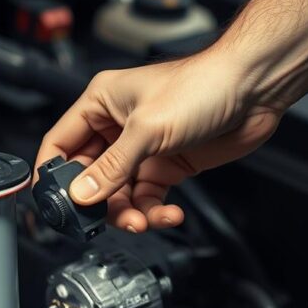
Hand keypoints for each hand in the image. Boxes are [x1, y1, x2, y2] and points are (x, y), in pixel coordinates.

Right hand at [34, 51, 283, 231]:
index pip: (60, 143)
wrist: (255, 89)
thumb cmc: (203, 85)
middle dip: (97, 202)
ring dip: (128, 212)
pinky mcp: (166, 165)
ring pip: (118, 193)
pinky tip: (168, 214)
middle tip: (101, 222)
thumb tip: (80, 193)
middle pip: (88, 176)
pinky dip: (154, 211)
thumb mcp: (147, 129)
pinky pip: (147, 197)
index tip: (52, 205)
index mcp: (100, 103)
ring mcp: (141, 148)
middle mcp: (116, 126)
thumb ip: (111, 166)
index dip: (52, 175)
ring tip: (142, 221)